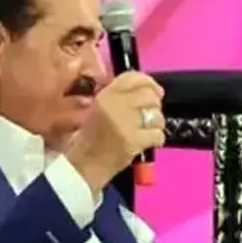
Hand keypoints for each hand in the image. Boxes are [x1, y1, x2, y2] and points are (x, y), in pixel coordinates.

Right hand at [63, 71, 164, 191]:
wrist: (83, 165)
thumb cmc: (91, 137)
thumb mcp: (99, 108)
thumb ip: (119, 96)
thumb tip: (146, 89)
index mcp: (106, 95)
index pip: (133, 77)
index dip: (149, 82)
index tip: (155, 91)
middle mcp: (116, 105)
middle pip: (149, 96)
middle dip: (154, 106)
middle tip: (150, 115)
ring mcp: (125, 123)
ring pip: (156, 115)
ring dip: (156, 123)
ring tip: (147, 130)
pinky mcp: (134, 141)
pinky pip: (158, 134)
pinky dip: (156, 139)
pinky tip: (148, 142)